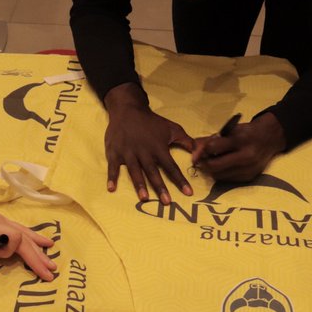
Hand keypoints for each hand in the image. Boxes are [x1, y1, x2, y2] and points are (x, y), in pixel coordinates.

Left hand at [0, 190, 56, 286]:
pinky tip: (45, 243)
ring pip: (24, 234)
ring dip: (38, 249)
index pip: (12, 235)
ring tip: (52, 261)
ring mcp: (0, 220)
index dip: (8, 250)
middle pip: (23, 238)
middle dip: (37, 256)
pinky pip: (20, 230)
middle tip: (50, 273)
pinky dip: (33, 239)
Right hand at [103, 82, 194, 202]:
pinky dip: (112, 177)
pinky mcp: (115, 152)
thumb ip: (186, 140)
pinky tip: (111, 188)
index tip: (188, 192)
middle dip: (160, 187)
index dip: (180, 180)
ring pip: (135, 171)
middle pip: (153, 172)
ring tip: (144, 198)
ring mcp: (128, 152)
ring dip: (140, 184)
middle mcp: (144, 151)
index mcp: (158, 147)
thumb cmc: (151, 122)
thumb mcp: (172, 128)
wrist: (128, 109)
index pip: (172, 166)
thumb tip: (200, 151)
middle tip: (167, 202)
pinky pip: (113, 166)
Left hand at [190, 112, 286, 181]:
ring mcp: (248, 169)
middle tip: (200, 161)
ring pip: (219, 175)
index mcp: (240, 139)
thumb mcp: (231, 130)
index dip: (202, 151)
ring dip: (211, 170)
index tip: (197, 152)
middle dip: (204, 164)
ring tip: (211, 163)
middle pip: (215, 166)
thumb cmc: (248, 132)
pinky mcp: (249, 177)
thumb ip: (212, 139)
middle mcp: (245, 156)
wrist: (270, 139)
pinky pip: (228, 179)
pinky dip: (222, 174)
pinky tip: (222, 167)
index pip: (213, 148)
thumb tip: (194, 148)